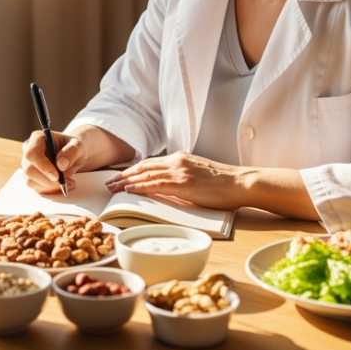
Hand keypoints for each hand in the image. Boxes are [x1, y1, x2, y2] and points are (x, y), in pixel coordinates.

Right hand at [21, 130, 85, 193]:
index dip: (43, 166)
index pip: (32, 153)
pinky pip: (36, 188)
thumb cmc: (73, 148)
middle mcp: (28, 151)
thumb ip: (71, 151)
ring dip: (50, 187)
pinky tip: (61, 187)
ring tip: (68, 183)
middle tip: (65, 183)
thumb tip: (60, 165)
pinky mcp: (31, 177)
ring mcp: (28, 165)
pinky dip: (50, 191)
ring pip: (31, 181)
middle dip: (48, 180)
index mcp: (37, 138)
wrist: (72, 155)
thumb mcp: (78, 146)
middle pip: (29, 169)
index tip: (57, 176)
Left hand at [104, 151, 245, 209]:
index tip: (120, 176)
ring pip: (146, 174)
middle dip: (124, 175)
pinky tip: (129, 190)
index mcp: (181, 159)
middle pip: (143, 167)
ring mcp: (180, 171)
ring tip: (113, 188)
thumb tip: (169, 189)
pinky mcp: (183, 183)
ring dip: (126, 181)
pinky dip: (140, 187)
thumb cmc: (225, 184)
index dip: (133, 170)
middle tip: (109, 182)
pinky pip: (156, 184)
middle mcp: (177, 161)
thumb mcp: (199, 177)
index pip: (151, 163)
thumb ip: (183, 179)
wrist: (241, 183)